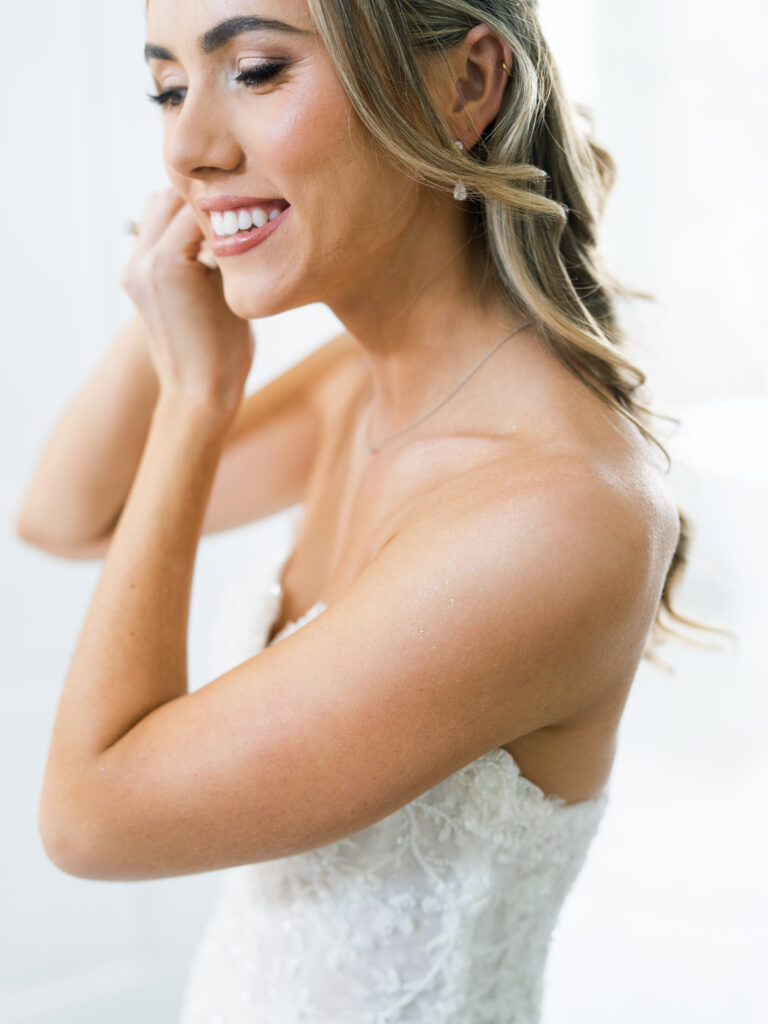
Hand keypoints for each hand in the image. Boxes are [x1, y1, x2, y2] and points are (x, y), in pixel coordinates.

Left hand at [120, 188, 254, 416]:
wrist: (198, 393)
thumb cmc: (226, 351)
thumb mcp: (234, 289)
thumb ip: (226, 244)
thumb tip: (235, 208)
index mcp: (167, 261)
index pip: (199, 202)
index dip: (231, 200)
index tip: (255, 200)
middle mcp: (141, 261)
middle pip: (171, 195)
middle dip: (205, 200)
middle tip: (238, 211)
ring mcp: (133, 270)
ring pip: (156, 209)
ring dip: (186, 211)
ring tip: (218, 231)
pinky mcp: (134, 279)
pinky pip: (151, 233)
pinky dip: (175, 230)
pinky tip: (202, 249)